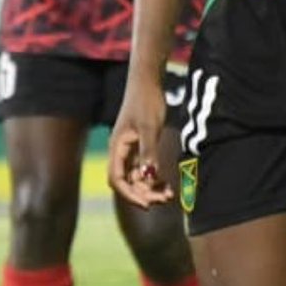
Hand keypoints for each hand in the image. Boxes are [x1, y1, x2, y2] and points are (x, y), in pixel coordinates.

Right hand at [107, 76, 172, 207]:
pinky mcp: (140, 146)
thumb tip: (149, 177)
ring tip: (168, 195)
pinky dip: (154, 178)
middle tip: (163, 200)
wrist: (148, 81)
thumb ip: (148, 151)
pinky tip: (167, 184)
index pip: (117, 179)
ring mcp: (131, 150)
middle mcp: (121, 152)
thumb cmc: (146, 101)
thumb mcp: (149, 127)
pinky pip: (144, 169)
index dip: (130, 194)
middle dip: (143, 193)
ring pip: (137, 177)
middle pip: (127, 182)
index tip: (147, 204)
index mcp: (118, 147)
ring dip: (150, 188)